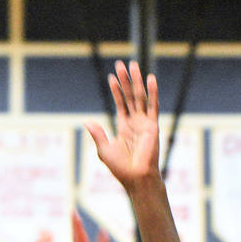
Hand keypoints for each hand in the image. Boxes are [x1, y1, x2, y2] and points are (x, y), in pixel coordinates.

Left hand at [85, 60, 160, 189]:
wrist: (135, 177)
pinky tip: (151, 79)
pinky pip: (153, 105)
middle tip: (122, 64)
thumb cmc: (120, 167)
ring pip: (140, 96)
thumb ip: (97, 134)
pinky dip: (153, 92)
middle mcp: (135, 122)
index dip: (116, 90)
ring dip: (137, 81)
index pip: (120, 103)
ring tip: (134, 65)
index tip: (111, 76)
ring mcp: (145, 122)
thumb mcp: (104, 149)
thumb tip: (87, 121)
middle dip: (126, 80)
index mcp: (124, 127)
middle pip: (130, 96)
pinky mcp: (152, 125)